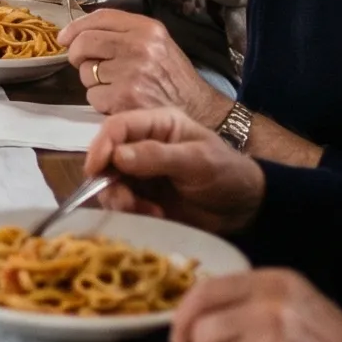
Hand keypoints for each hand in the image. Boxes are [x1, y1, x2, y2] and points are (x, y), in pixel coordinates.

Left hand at [60, 9, 229, 121]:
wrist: (199, 110)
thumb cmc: (173, 78)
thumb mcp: (157, 44)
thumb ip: (124, 34)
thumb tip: (78, 32)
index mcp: (147, 28)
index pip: (100, 17)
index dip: (76, 26)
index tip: (64, 37)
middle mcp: (139, 46)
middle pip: (85, 42)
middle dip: (77, 55)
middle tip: (86, 65)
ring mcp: (131, 73)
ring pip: (86, 72)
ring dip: (93, 82)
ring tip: (116, 86)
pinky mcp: (124, 98)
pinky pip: (92, 96)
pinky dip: (100, 102)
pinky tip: (119, 102)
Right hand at [82, 108, 265, 234]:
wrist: (245, 209)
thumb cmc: (227, 174)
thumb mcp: (198, 161)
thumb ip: (158, 156)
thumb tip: (117, 156)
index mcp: (157, 124)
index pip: (118, 126)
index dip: (101, 144)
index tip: (95, 169)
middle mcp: (142, 145)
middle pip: (106, 155)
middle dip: (109, 179)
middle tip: (125, 201)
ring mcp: (140, 172)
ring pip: (109, 182)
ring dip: (120, 198)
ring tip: (145, 211)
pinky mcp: (142, 197)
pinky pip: (122, 202)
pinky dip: (131, 212)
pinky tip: (155, 216)